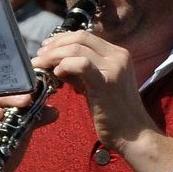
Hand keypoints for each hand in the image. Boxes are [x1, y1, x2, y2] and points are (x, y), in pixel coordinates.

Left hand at [34, 28, 156, 152]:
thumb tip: (55, 62)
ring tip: (40, 66)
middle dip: (54, 45)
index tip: (46, 48)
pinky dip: (63, 66)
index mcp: (119, 54)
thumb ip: (80, 71)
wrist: (133, 135)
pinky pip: (80, 65)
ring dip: (53, 56)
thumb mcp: (97, 85)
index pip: (85, 36)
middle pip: (79, 38)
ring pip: (76, 49)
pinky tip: (57, 75)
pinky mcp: (106, 83)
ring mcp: (114, 69)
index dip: (62, 39)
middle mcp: (119, 57)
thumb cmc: (114, 113)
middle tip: (39, 57)